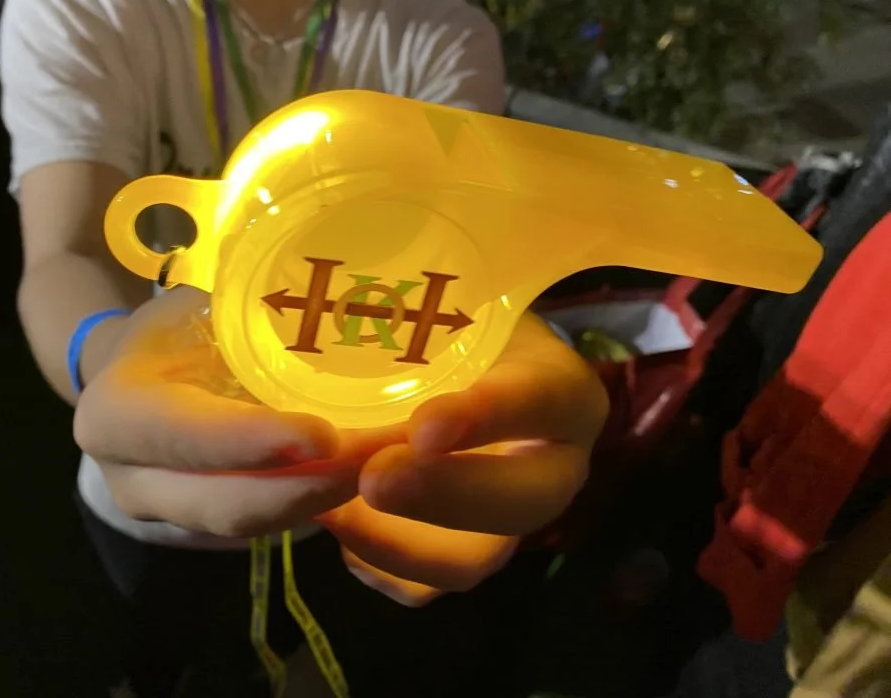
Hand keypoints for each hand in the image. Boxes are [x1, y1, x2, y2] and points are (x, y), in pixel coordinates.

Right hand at [74, 287, 400, 537]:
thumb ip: (242, 310)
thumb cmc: (176, 327)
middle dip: (313, 487)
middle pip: (227, 504)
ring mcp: (167, 515)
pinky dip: (324, 503)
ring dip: (329, 500)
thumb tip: (329, 279)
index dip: (254, 442)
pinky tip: (376, 477)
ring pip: (255, 525)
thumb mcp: (196, 305)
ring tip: (397, 468)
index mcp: (117, 414)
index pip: (184, 436)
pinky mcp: (206, 529)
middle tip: (388, 458)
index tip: (328, 436)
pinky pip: (270, 525)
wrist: (137, 372)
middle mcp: (132, 479)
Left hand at [320, 314, 607, 605]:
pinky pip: (427, 587)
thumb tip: (335, 325)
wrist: (464, 356)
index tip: (425, 425)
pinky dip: (378, 564)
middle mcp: (555, 467)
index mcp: (564, 395)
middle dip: (443, 496)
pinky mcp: (467, 555)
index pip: (540, 403)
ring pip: (474, 560)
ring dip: (400, 542)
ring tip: (333, 506)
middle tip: (373, 477)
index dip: (487, 418)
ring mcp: (512, 522)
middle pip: (522, 503)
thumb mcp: (452, 311)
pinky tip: (339, 523)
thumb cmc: (456, 323)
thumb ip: (420, 327)